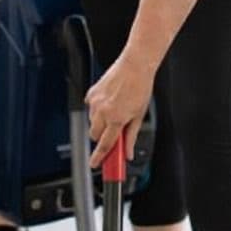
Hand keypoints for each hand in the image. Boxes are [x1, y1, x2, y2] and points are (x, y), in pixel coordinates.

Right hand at [85, 52, 153, 170]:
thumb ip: (131, 136)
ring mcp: (95, 102)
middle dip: (102, 138)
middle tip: (114, 134)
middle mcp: (103, 111)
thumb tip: (128, 152)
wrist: (135, 65)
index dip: (99, 157)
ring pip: (92, 122)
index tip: (95, 164)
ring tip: (115, 112)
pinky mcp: (91, 93)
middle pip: (95, 135)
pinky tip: (109, 103)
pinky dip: (97, 110)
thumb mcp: (139, 115)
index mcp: (116, 119)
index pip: (105, 144)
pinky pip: (90, 108)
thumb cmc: (140, 87)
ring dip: (101, 123)